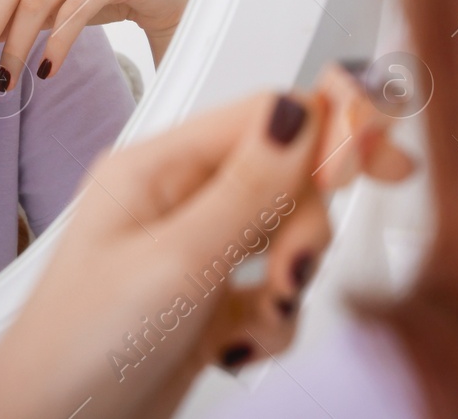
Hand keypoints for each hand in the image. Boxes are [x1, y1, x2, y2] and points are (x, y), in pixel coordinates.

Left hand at [0, 89, 331, 418]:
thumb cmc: (78, 348)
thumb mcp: (176, 261)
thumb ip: (250, 188)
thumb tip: (302, 110)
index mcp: (159, 166)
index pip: (264, 115)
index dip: (330, 128)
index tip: (379, 158)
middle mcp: (178, 199)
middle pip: (287, 175)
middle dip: (307, 225)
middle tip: (296, 269)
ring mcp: (194, 252)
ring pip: (287, 237)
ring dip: (292, 279)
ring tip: (264, 314)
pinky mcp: (208, 303)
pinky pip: (273, 293)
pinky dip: (274, 322)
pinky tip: (241, 347)